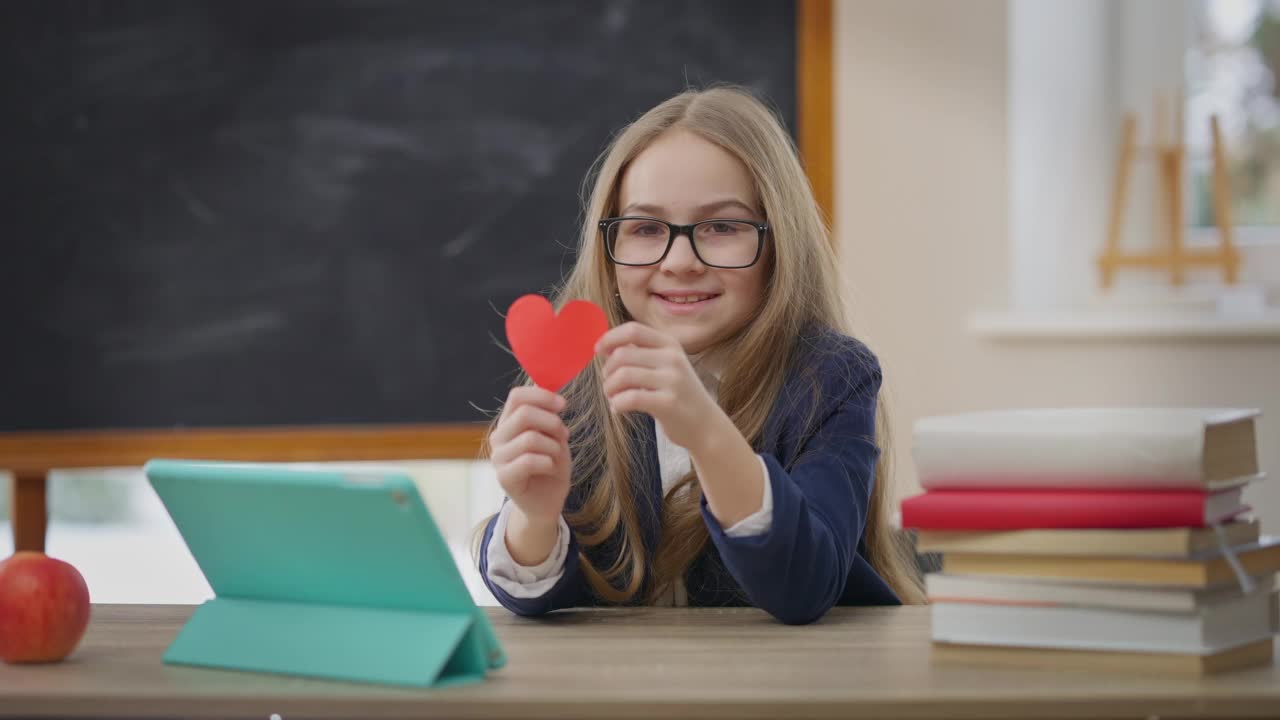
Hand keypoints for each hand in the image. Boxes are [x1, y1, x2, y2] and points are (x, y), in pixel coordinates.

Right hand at [489, 386, 571, 528]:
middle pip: (524, 414)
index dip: (542, 396)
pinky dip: (549, 463)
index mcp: (509, 422)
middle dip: (552, 422)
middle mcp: (499, 437)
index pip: (517, 396)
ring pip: (530, 438)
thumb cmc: (551, 466)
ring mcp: (498, 458)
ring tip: (557, 456)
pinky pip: (529, 460)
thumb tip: (547, 388)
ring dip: (553, 446)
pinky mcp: (503, 477)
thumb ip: (548, 415)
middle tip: (565, 434)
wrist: (547, 502)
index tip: (563, 405)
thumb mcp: (554, 436)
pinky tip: (551, 469)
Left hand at [596, 322, 722, 452]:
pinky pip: (630, 398)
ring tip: (613, 398)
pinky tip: (618, 409)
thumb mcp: (666, 366)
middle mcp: (672, 358)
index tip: (597, 351)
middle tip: (609, 385)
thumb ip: (641, 353)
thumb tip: (606, 346)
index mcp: (670, 344)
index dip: (609, 338)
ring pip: (623, 375)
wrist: (705, 425)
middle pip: (622, 354)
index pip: (633, 330)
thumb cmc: (678, 395)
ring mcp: (672, 380)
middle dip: (607, 371)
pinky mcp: (668, 403)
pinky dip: (617, 404)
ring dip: (609, 388)